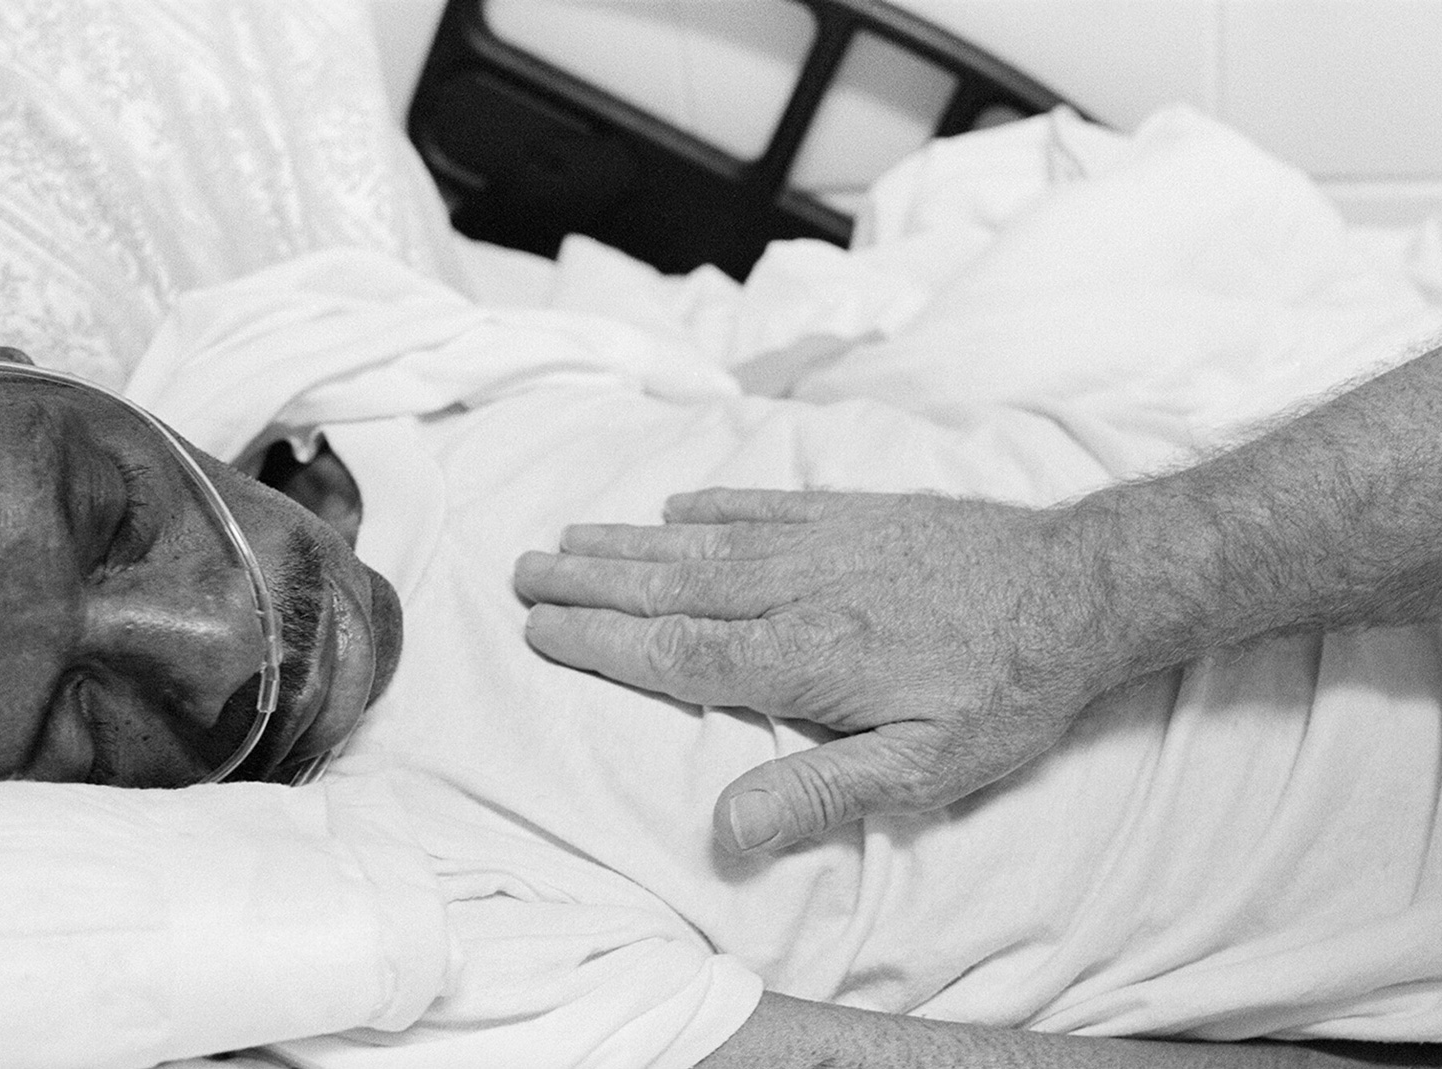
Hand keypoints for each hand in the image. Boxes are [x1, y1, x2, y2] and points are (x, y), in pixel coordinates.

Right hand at [514, 488, 1114, 854]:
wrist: (1084, 588)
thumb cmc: (1007, 690)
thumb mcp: (927, 769)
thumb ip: (822, 793)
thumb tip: (727, 828)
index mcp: (804, 658)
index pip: (675, 651)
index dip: (600, 640)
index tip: (539, 627)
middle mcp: (798, 591)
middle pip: (669, 586)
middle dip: (590, 581)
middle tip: (523, 570)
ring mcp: (825, 542)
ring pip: (703, 541)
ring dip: (629, 541)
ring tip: (570, 536)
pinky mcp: (857, 512)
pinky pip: (765, 502)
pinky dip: (712, 502)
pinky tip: (676, 505)